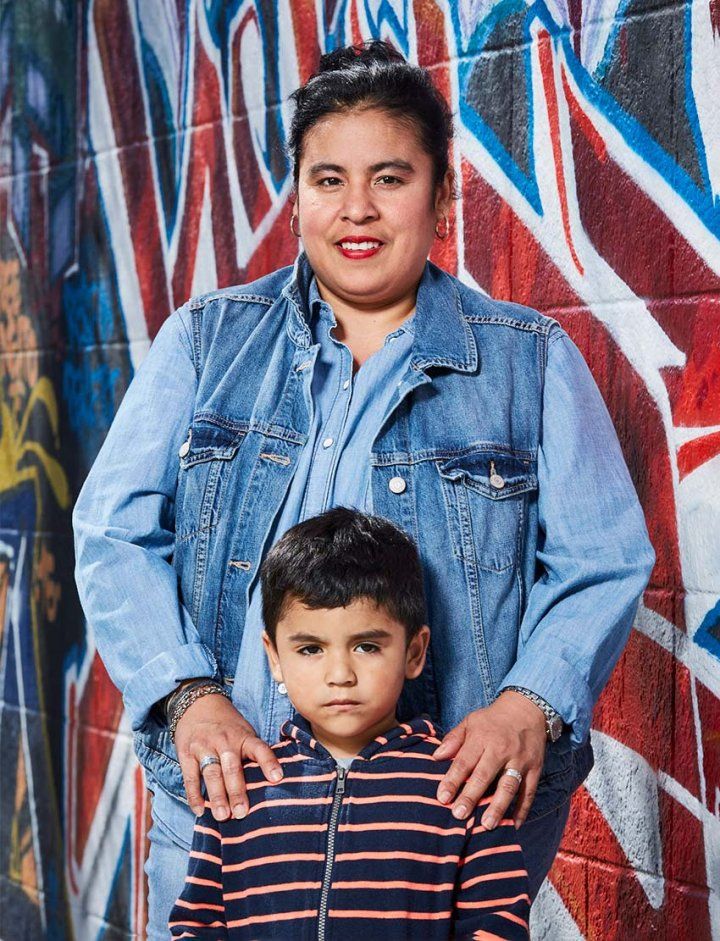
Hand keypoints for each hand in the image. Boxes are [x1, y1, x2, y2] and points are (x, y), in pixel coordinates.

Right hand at [174, 694, 282, 819]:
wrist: (198, 704)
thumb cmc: (228, 726)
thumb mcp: (244, 732)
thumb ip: (252, 754)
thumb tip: (269, 784)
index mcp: (243, 736)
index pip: (259, 749)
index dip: (269, 763)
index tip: (277, 778)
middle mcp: (224, 741)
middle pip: (232, 767)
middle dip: (237, 791)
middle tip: (241, 813)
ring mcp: (204, 746)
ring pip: (211, 773)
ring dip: (217, 796)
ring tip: (222, 816)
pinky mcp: (186, 753)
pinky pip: (190, 777)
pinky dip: (194, 795)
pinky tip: (200, 811)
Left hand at [432, 690, 546, 828]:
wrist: (527, 709)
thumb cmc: (493, 719)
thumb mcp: (471, 721)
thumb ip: (454, 739)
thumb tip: (436, 757)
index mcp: (482, 737)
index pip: (464, 761)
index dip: (452, 780)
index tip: (442, 798)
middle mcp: (501, 749)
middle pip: (484, 776)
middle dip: (471, 796)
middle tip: (459, 815)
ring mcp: (520, 760)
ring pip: (508, 786)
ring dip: (498, 806)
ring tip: (487, 825)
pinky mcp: (535, 769)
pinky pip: (529, 791)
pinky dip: (523, 809)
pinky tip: (515, 825)